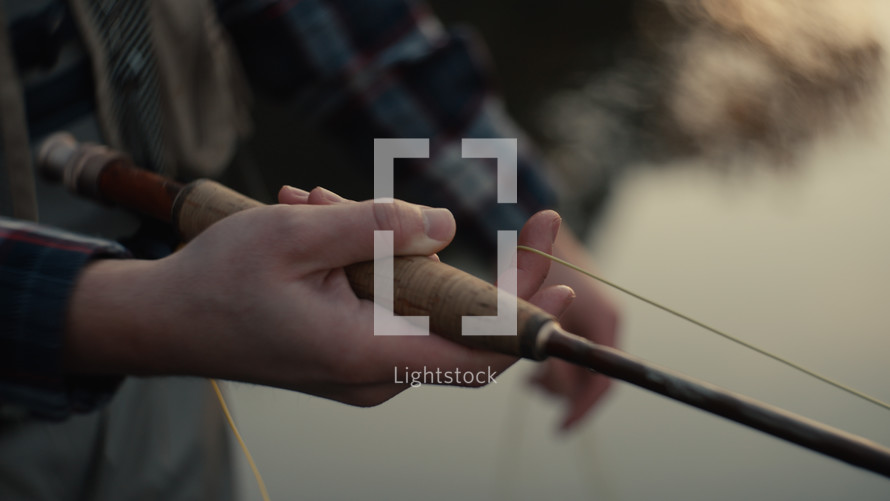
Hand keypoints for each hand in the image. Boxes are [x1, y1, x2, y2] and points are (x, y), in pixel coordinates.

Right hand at [65, 187, 572, 407]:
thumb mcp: (294, 236)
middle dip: (469, 263)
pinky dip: (371, 267)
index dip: (526, 317)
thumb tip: (445, 228)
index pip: (477, 350)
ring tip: (314, 205)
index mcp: (365, 353)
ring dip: (393, 251)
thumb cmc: (216, 282)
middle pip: (457, 327)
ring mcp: (360, 369)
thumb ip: (376, 227)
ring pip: (414, 307)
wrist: (159, 324)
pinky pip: (383, 308)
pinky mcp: (346, 352)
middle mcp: (372, 374)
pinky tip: (317, 224)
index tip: (561, 274)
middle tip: (487, 215)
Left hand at [530, 227, 620, 430]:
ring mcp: (592, 321)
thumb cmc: (534, 256)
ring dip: (552, 378)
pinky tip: (526, 358)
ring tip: (527, 373)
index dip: (582, 409)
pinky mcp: (579, 318)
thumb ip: (540, 343)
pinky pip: (568, 355)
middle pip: (587, 379)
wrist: (534, 219)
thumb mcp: (533, 305)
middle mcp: (605, 323)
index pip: (603, 380)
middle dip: (560, 391)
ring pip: (575, 370)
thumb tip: (541, 383)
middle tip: (531, 386)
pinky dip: (549, 364)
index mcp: (605, 320)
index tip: (560, 429)